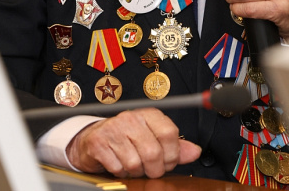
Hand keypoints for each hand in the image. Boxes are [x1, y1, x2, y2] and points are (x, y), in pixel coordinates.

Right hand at [66, 108, 200, 177]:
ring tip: (133, 164)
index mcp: (149, 115)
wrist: (93, 139)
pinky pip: (118, 168)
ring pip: (135, 163)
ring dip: (136, 171)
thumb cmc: (127, 139)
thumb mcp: (153, 138)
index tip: (168, 161)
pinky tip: (119, 164)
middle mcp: (131, 118)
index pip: (169, 133)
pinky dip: (121, 172)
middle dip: (154, 169)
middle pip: (153, 152)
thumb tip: (195, 152)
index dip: (172, 154)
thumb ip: (175, 147)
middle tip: (151, 169)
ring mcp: (114, 129)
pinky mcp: (99, 143)